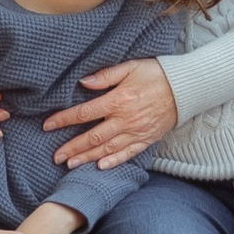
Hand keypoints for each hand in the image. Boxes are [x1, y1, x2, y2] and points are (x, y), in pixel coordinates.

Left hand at [48, 61, 180, 169]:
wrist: (185, 88)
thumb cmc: (156, 74)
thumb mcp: (130, 67)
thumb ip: (106, 75)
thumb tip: (83, 82)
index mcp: (118, 100)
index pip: (84, 113)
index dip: (64, 119)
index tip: (48, 125)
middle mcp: (125, 119)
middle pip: (93, 137)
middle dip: (72, 147)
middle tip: (56, 156)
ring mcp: (136, 132)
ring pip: (107, 149)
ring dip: (87, 158)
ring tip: (71, 165)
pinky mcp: (146, 139)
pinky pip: (128, 154)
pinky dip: (114, 162)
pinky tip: (100, 167)